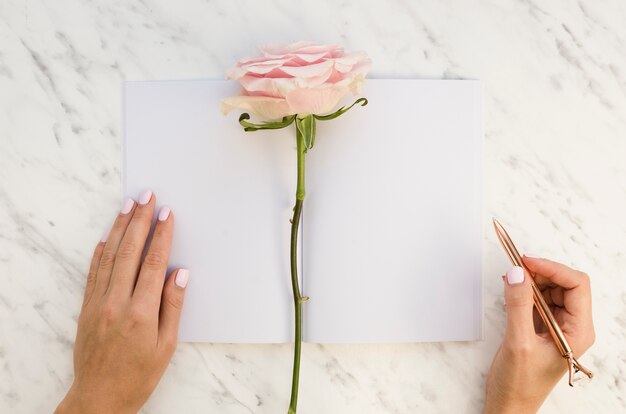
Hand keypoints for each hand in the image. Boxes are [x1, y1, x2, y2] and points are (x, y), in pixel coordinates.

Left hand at [55, 190, 188, 413]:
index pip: (152, 262)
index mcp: (140, 312)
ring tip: (127, 205)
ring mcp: (98, 303)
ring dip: (119, 227)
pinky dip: (100, 250)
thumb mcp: (166, 346)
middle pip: (129, 251)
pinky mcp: (87, 307)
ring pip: (109, 256)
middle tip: (146, 196)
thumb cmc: (137, 375)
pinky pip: (93, 271)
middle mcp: (116, 302)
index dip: (161, 235)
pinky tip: (107, 235)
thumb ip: (173, 306)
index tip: (167, 214)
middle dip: (139, 220)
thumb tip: (179, 274)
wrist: (99, 398)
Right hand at [484, 255, 594, 413]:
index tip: (527, 261)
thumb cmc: (519, 384)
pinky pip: (538, 300)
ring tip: (511, 279)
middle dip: (542, 272)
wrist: (508, 405)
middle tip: (516, 267)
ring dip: (532, 281)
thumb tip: (517, 273)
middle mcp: (572, 327)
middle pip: (565, 284)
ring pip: (551, 290)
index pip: (577, 286)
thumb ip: (518, 304)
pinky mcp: (541, 328)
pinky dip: (525, 291)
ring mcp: (557, 327)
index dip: (553, 268)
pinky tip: (511, 291)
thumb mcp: (518, 342)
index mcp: (578, 332)